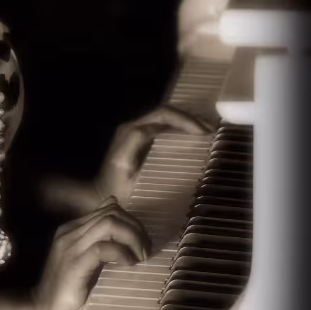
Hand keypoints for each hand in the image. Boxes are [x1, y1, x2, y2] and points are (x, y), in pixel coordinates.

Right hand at [30, 197, 150, 309]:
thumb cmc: (68, 290)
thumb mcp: (85, 260)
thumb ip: (98, 242)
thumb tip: (116, 216)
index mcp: (71, 229)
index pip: (108, 209)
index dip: (132, 223)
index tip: (142, 243)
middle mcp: (69, 233)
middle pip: (112, 213)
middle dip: (136, 229)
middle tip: (145, 252)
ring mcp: (70, 247)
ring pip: (109, 224)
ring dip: (132, 238)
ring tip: (139, 258)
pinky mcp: (74, 265)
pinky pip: (103, 248)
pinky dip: (122, 253)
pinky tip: (128, 265)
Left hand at [94, 104, 213, 206]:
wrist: (99, 196)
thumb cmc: (116, 192)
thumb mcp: (130, 176)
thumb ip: (142, 155)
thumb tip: (158, 135)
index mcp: (130, 134)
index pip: (162, 117)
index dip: (184, 121)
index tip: (204, 133)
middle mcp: (130, 128)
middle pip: (164, 112)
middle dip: (189, 118)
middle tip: (211, 129)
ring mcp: (133, 131)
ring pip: (164, 116)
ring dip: (186, 120)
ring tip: (208, 130)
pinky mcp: (138, 138)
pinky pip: (161, 125)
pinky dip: (179, 127)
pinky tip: (195, 136)